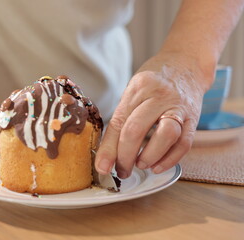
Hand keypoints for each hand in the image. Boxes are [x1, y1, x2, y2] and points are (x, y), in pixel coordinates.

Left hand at [95, 52, 210, 177]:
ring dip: (149, 157)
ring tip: (140, 165)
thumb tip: (109, 151)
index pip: (118, 122)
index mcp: (137, 89)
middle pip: (136, 129)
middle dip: (125, 157)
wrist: (187, 63)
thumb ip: (124, 116)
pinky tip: (158, 166)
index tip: (102, 167)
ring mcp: (178, 106)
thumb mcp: (134, 90)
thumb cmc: (155, 80)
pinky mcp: (194, 117)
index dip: (108, 148)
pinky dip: (170, 159)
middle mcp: (157, 96)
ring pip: (165, 135)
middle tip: (121, 171)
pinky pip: (184, 142)